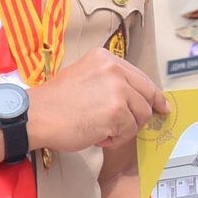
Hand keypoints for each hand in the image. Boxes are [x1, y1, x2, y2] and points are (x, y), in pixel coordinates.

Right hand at [29, 52, 167, 152]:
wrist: (35, 115)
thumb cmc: (55, 103)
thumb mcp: (84, 76)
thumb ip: (110, 82)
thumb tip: (135, 98)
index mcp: (106, 58)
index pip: (141, 78)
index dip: (153, 96)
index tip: (161, 106)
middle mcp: (114, 70)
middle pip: (146, 97)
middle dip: (137, 116)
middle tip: (120, 127)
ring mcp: (117, 90)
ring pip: (140, 116)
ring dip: (124, 129)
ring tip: (100, 129)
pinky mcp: (116, 112)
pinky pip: (129, 131)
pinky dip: (115, 139)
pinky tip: (97, 135)